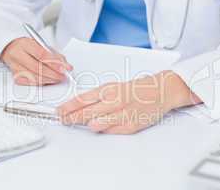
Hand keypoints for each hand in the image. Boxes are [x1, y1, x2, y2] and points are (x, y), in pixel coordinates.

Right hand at [0, 37, 72, 85]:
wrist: (11, 48)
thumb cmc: (29, 46)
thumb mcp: (42, 45)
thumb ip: (54, 54)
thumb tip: (65, 66)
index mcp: (25, 44)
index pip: (41, 55)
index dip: (54, 63)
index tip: (65, 68)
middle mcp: (18, 54)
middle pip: (37, 67)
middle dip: (53, 74)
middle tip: (63, 76)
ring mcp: (15, 66)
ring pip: (34, 77)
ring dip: (49, 80)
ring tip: (57, 78)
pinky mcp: (15, 76)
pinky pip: (30, 82)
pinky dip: (41, 82)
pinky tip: (48, 80)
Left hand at [57, 71, 201, 134]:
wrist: (160, 91)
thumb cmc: (136, 89)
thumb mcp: (114, 87)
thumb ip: (97, 98)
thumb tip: (79, 107)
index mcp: (109, 90)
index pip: (81, 100)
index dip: (67, 107)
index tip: (59, 111)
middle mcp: (114, 101)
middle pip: (85, 114)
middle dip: (70, 118)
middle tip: (63, 120)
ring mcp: (122, 114)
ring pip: (96, 125)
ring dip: (87, 125)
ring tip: (83, 123)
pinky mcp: (131, 125)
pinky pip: (111, 131)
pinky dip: (104, 130)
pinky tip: (102, 126)